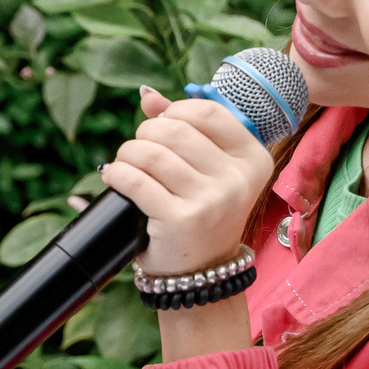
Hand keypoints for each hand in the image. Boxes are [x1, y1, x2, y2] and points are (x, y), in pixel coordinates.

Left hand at [97, 86, 274, 275]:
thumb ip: (182, 128)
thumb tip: (147, 95)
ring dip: (127, 155)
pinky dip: (117, 175)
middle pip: (174, 130)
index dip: (174, 111)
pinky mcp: (181, 221)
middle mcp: (237, 180)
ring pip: (151, 153)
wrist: (203, 272)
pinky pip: (136, 181)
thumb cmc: (203, 211)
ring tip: (124, 165)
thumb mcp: (208, 170)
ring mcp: (211, 201)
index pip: (207, 112)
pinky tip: (115, 179)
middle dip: (145, 134)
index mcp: (253, 159)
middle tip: (137, 151)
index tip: (161, 125)